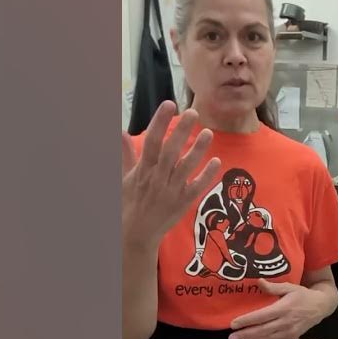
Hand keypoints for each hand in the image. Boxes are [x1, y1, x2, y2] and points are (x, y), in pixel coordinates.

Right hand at [122, 102, 221, 245]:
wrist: (135, 234)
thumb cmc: (129, 203)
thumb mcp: (123, 178)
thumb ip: (126, 155)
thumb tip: (121, 132)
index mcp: (142, 170)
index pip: (151, 141)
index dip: (160, 122)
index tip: (169, 104)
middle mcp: (157, 178)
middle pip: (171, 151)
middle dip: (181, 131)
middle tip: (194, 112)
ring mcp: (171, 191)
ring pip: (186, 167)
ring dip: (198, 150)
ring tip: (208, 133)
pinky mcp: (182, 203)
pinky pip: (196, 188)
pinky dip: (206, 175)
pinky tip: (216, 162)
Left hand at [229, 279, 333, 338]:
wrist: (320, 307)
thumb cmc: (302, 295)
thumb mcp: (289, 287)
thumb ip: (273, 287)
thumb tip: (258, 281)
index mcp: (283, 308)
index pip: (262, 316)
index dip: (247, 320)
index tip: (233, 324)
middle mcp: (285, 322)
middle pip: (262, 330)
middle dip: (246, 335)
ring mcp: (289, 332)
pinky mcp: (291, 338)